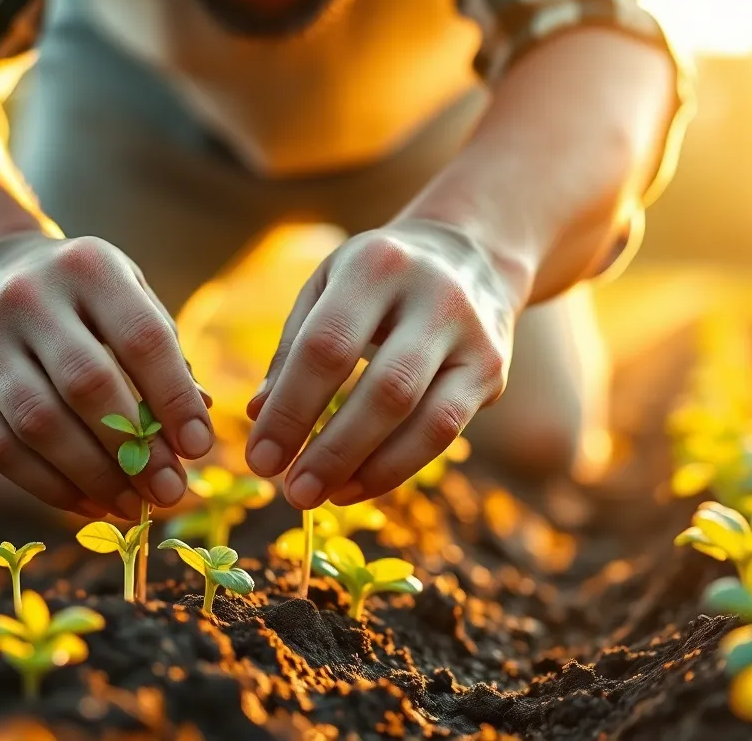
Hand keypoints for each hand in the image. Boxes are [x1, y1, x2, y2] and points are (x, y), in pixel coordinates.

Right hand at [0, 233, 213, 519]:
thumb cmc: (79, 297)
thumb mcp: (126, 297)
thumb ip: (163, 354)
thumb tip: (197, 425)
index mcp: (87, 268)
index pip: (141, 339)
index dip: (175, 399)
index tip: (200, 447)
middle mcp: (27, 298)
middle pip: (87, 386)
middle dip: (135, 449)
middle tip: (170, 490)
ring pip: (40, 425)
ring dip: (95, 477)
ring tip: (134, 505)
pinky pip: (1, 450)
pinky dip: (51, 487)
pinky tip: (91, 504)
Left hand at [246, 219, 521, 508]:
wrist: (471, 254)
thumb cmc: (376, 278)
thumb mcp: (326, 286)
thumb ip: (292, 348)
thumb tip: (258, 416)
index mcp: (376, 265)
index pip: (328, 347)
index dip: (292, 410)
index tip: (260, 458)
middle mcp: (435, 296)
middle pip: (385, 390)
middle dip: (333, 450)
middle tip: (291, 492)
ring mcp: (473, 336)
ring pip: (426, 420)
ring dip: (370, 470)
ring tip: (322, 496)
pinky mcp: (492, 371)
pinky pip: (446, 433)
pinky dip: (398, 467)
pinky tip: (357, 485)